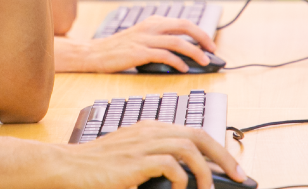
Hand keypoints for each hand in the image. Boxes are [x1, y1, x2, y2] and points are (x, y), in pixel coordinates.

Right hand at [57, 122, 245, 188]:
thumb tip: (183, 174)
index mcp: (151, 127)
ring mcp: (143, 143)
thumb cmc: (97, 166)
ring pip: (190, 147)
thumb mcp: (130, 157)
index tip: (231, 165)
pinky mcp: (137, 159)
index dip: (216, 147)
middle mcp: (150, 130)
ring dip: (206, 171)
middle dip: (224, 155)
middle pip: (199, 134)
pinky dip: (182, 180)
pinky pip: (172, 165)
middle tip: (239, 175)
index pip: (193, 130)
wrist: (67, 166)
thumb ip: (154, 158)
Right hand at [74, 17, 218, 72]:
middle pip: (184, 27)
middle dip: (203, 38)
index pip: (182, 22)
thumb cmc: (118, 49)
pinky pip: (164, 55)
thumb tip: (182, 51)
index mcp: (152, 21)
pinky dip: (177, 62)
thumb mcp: (140, 37)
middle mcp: (150, 27)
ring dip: (194, 52)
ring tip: (204, 61)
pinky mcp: (139, 52)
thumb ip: (158, 39)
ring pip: (177, 42)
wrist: (94, 53)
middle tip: (213, 50)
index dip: (199, 32)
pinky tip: (183, 68)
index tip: (209, 44)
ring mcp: (144, 39)